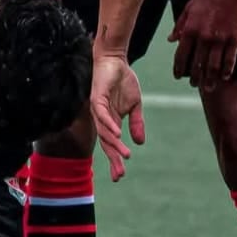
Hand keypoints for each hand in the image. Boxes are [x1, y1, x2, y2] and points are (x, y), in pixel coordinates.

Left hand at [89, 52, 144, 182]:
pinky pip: (102, 114)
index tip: (119, 176)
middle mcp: (101, 118)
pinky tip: (117, 133)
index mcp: (110, 121)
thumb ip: (136, 123)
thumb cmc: (123, 81)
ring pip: (104, 131)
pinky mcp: (96, 97)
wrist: (115, 60)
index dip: (115, 159)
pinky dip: (109, 124)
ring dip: (114, 143)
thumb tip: (140, 143)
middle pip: (105, 142)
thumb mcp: (135, 105)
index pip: (111, 144)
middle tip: (119, 175)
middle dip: (112, 159)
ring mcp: (97, 108)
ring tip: (124, 156)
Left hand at [169, 0, 236, 89]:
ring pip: (214, 66)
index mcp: (190, 29)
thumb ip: (180, 26)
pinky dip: (227, 71)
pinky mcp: (235, 38)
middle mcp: (203, 37)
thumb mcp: (188, 9)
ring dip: (210, 79)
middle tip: (194, 85)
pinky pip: (230, 59)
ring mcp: (220, 39)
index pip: (181, 55)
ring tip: (208, 87)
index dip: (178, 68)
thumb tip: (171, 40)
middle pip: (197, 65)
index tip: (178, 76)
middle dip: (194, 78)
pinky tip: (225, 77)